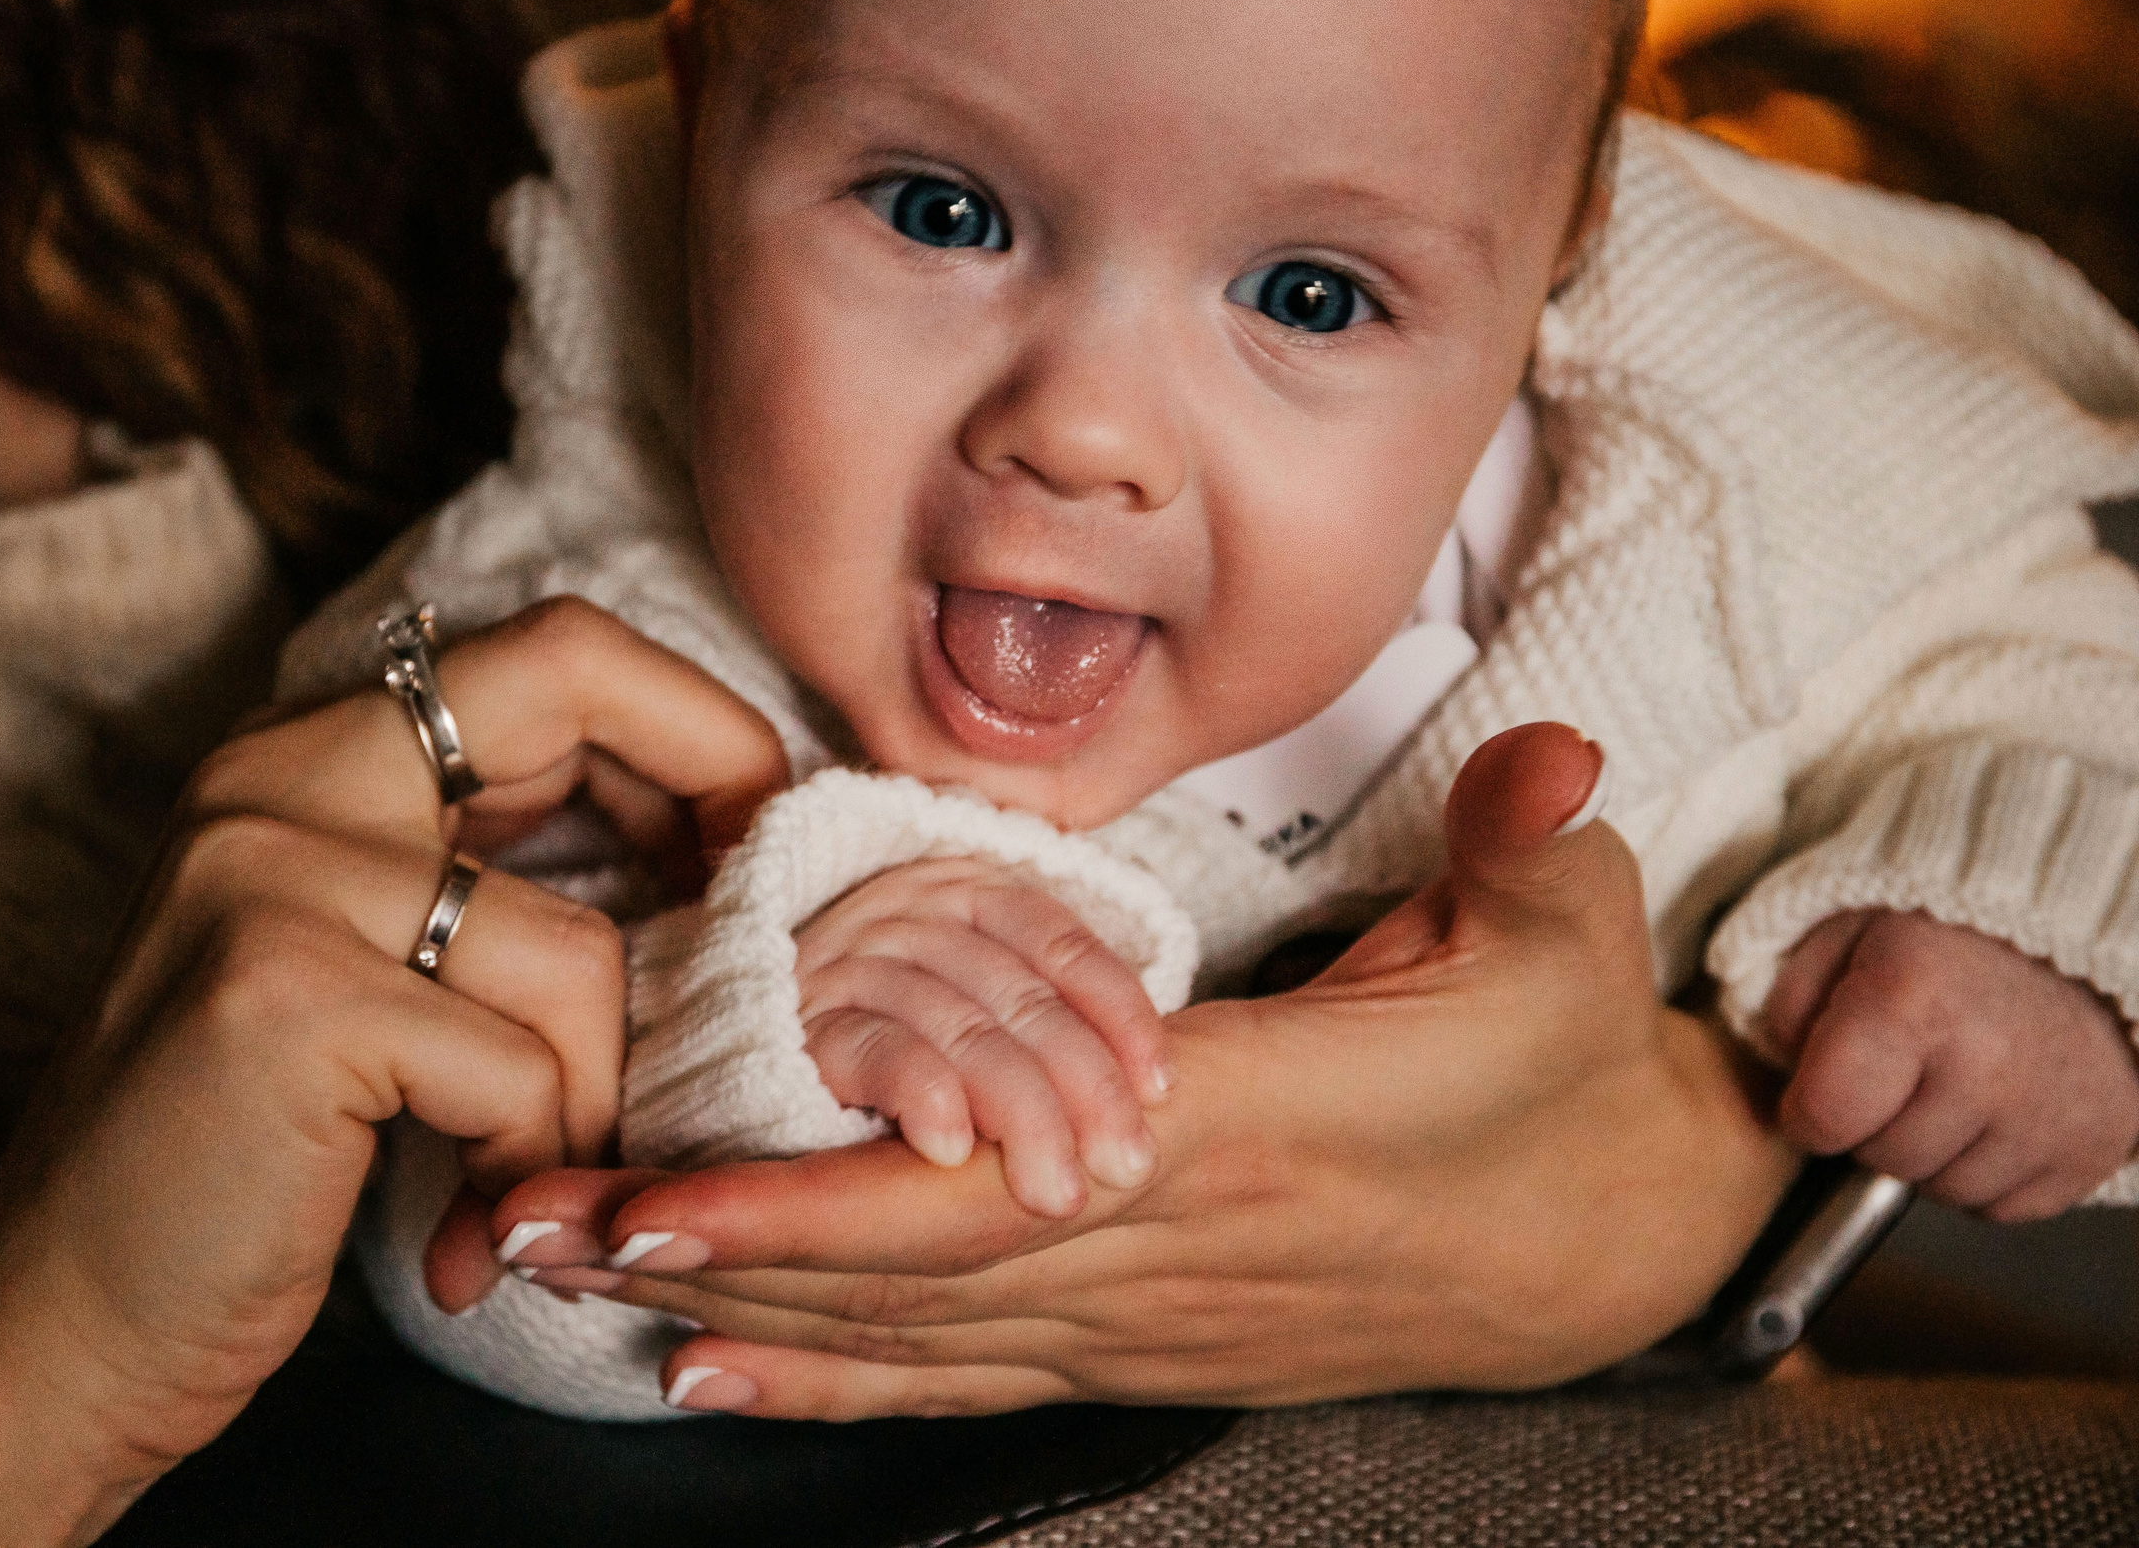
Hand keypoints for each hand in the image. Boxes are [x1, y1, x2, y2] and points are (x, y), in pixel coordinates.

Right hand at [0, 598, 788, 1542]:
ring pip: (579, 949)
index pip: (556, 650)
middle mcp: (275, 776)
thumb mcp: (371, 972)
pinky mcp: (285, 998)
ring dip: (592, 1102)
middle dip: (704, 816)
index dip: (692, 732)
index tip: (747, 853)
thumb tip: (724, 837)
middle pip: (573, 678)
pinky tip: (467, 1229)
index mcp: (304, 755)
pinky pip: (523, 1067)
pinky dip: (530, 1166)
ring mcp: (268, 873)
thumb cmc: (246, 1166)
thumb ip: (496, 878)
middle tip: (733, 971)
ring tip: (527, 1181)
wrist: (53, 1336)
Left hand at [473, 724, 1799, 1418]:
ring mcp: (1149, 1316)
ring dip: (731, 1312)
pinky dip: (829, 1380)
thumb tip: (1550, 759)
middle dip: (709, 1253)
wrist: (1609, 1237)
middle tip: (530, 1221)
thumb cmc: (1562, 1072)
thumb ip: (1524, 844)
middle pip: (903, 1271)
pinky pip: (962, 1376)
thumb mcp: (1565, 939)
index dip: (826, 1201)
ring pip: (910, 1335)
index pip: (997, 1182)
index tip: (666, 1190)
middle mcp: (1167, 1246)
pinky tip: (703, 1378)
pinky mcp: (1144, 1344)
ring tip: (564, 1279)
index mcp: (1246, 1131)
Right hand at [796, 856, 1171, 1217]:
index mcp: (967, 892)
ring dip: (1017, 1112)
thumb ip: (1044, 1022)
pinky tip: (951, 1150)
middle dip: (1083, 1087)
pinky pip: (872, 1047)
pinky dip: (920, 1093)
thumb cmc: (894, 1043)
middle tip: (1123, 1168)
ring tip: (1053, 1187)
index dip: (1120, 1014)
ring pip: (959, 1026)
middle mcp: (910, 913)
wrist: (743, 1051)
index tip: (1163, 1092)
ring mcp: (851, 962)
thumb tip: (1160, 1090)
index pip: (1062, 941)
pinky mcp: (798, 1022)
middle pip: (1019, 994)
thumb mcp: (974, 1010)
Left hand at [1765, 908, 2138, 1219]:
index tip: (1819, 1089)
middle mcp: (1987, 1067)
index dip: (1806, 1110)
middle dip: (1873, 1125)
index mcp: (1912, 999)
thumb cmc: (1951, 934)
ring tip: (1954, 1082)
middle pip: (1882, 1159)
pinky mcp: (2092, 1152)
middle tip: (1902, 1068)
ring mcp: (2048, 1117)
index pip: (1823, 1117)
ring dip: (1931, 1151)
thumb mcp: (1847, 932)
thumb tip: (1785, 1075)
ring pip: (1942, 1190)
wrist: (2082, 936)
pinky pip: (2001, 1205)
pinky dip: (1987, 1169)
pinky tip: (1996, 1110)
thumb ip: (1793, 1002)